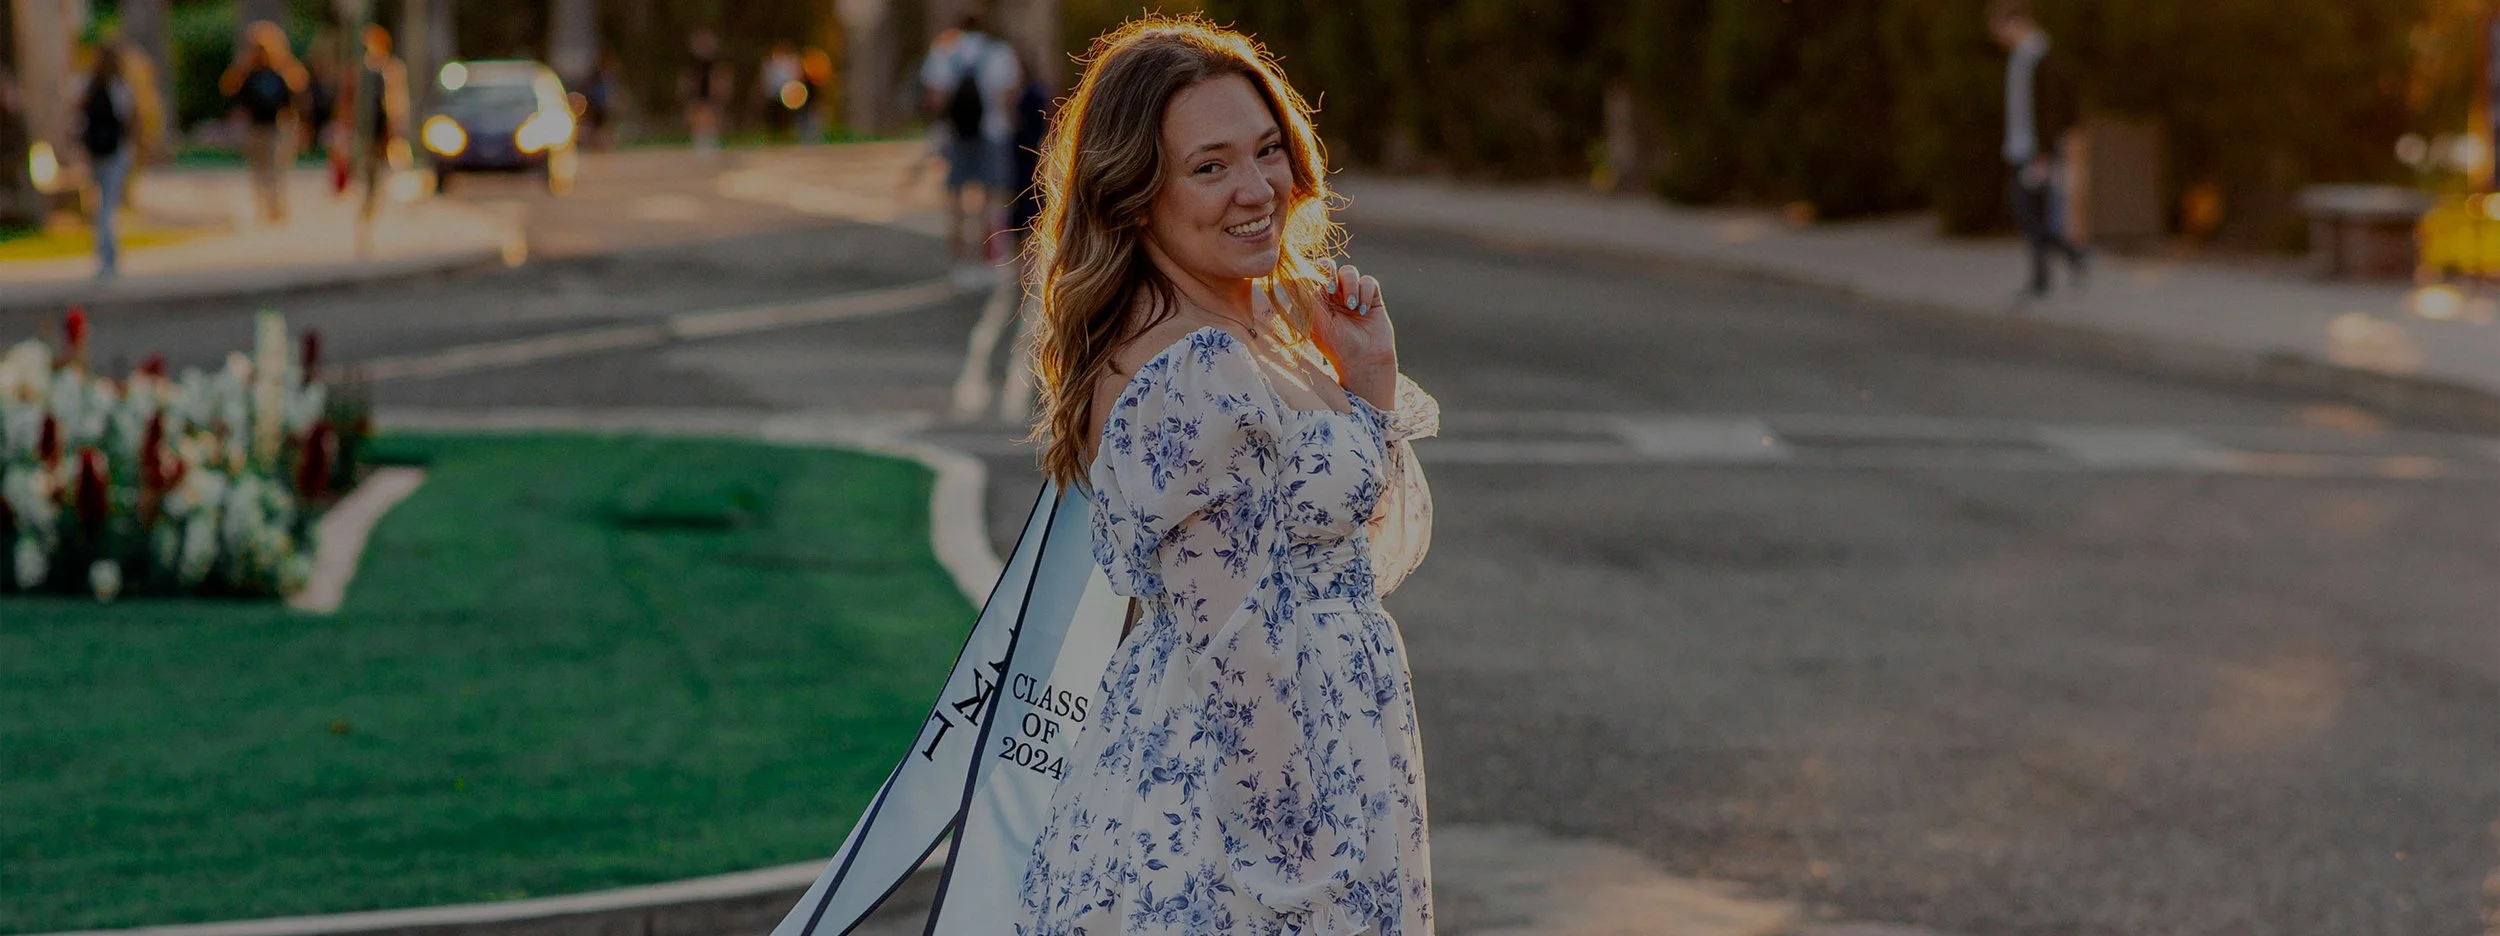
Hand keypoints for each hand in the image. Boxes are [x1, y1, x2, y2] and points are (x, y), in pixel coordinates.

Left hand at [1310, 257, 1396, 406]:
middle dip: (1330, 272)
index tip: (1321, 288)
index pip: (1311, 274)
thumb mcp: (1317, 321)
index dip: (1314, 273)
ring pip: (1349, 271)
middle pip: (1329, 266)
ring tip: (1351, 306)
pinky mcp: (1371, 297)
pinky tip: (1363, 310)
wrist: (1364, 362)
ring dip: (1350, 285)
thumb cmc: (1336, 347)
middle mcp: (1333, 295)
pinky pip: (1368, 281)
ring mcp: (1352, 294)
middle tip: (1331, 289)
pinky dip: (1365, 292)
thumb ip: (1307, 296)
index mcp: (1316, 300)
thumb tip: (1295, 274)